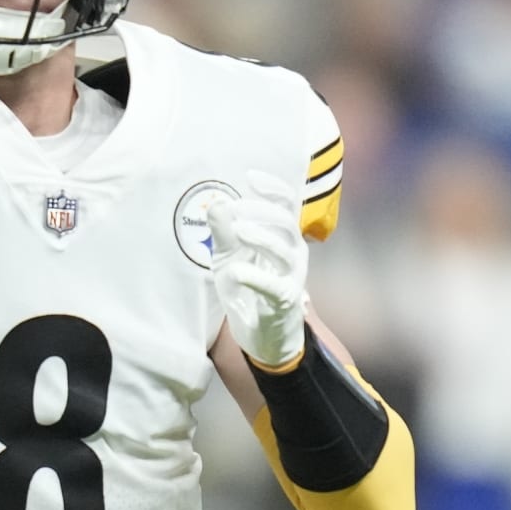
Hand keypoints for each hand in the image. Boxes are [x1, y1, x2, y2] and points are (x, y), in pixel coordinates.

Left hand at [207, 170, 307, 368]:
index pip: (286, 206)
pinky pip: (275, 286)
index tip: (251, 176)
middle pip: (287, 223)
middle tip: (235, 207)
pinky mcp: (286, 301)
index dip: (273, 189)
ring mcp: (293, 277)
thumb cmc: (247, 287)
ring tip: (238, 231)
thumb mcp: (228, 256)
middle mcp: (294, 253)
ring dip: (262, 238)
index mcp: (282, 237)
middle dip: (262, 211)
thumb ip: (223, 232)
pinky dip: (256, 277)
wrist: (261, 333)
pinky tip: (236, 272)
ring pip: (286, 252)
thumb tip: (216, 204)